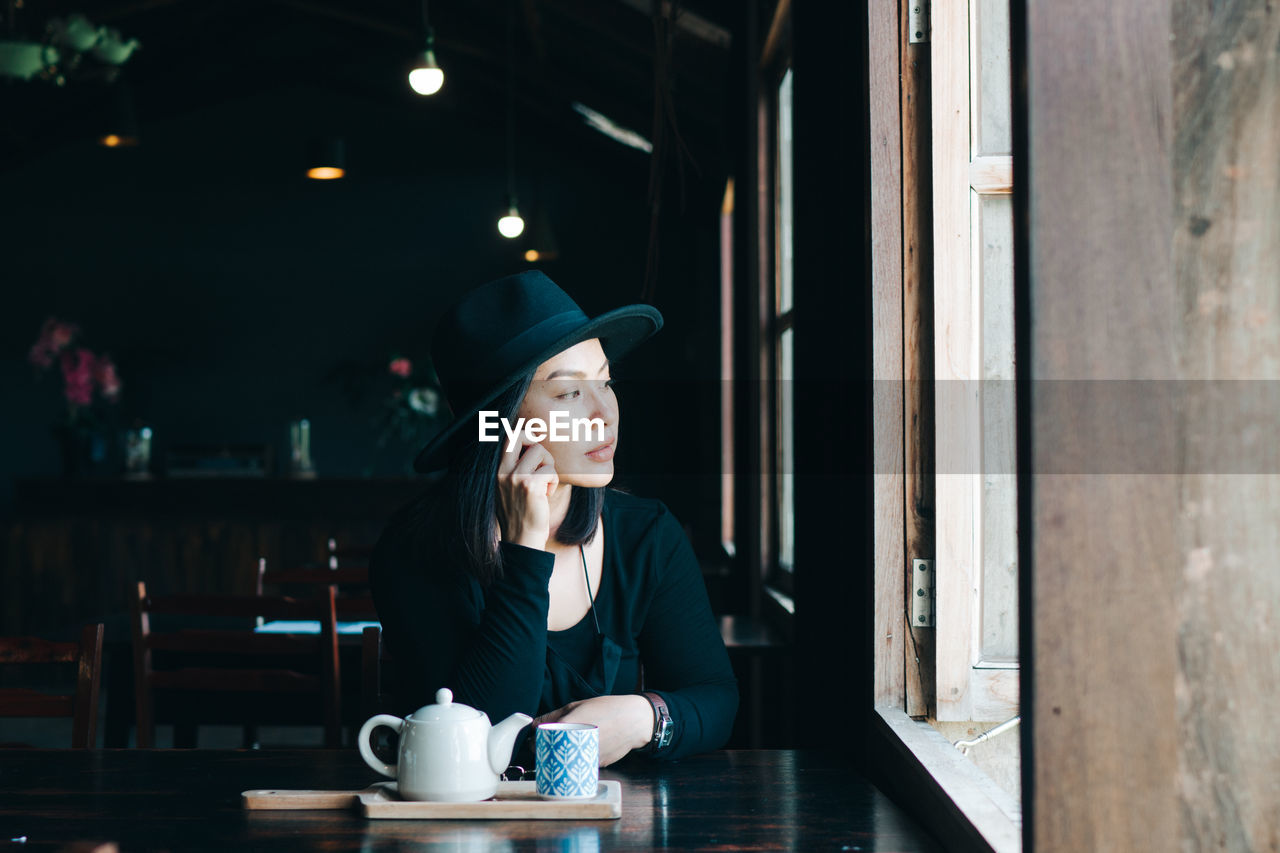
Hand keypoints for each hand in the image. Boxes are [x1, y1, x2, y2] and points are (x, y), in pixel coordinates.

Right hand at [495, 438, 558, 549]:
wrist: (522, 540)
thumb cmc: (521, 515)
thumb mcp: (508, 490)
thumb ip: (514, 469)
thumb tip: (531, 445)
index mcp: (497, 471)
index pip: (508, 438)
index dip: (525, 437)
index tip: (533, 450)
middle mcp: (503, 472)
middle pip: (521, 435)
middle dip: (536, 444)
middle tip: (542, 463)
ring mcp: (515, 477)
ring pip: (540, 451)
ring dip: (548, 466)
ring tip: (545, 484)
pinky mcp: (530, 485)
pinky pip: (550, 470)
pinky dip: (553, 481)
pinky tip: (546, 494)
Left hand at [532, 695, 654, 766]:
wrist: (633, 721)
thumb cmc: (605, 709)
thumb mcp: (577, 705)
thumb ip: (553, 715)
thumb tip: (533, 724)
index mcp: (568, 727)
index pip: (540, 743)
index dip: (535, 744)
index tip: (536, 742)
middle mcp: (576, 745)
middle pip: (551, 757)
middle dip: (547, 753)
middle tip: (550, 746)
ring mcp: (586, 758)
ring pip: (566, 764)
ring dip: (563, 759)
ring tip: (568, 748)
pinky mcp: (597, 766)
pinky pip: (581, 765)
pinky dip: (578, 761)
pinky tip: (584, 751)